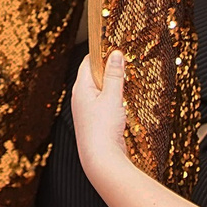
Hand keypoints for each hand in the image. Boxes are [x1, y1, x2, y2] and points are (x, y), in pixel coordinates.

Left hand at [68, 48, 135, 183]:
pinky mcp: (93, 122)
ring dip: (111, 85)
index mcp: (80, 88)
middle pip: (93, 75)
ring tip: (126, 80)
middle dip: (108, 69)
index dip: (101, 53)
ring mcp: (85, 111)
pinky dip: (112, 99)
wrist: (101, 159)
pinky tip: (123, 102)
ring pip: (99, 90)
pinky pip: (102, 103)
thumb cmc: (103, 128)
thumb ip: (114, 75)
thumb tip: (115, 54)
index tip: (116, 47)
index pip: (88, 62)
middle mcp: (79, 98)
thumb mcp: (112, 97)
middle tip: (125, 62)